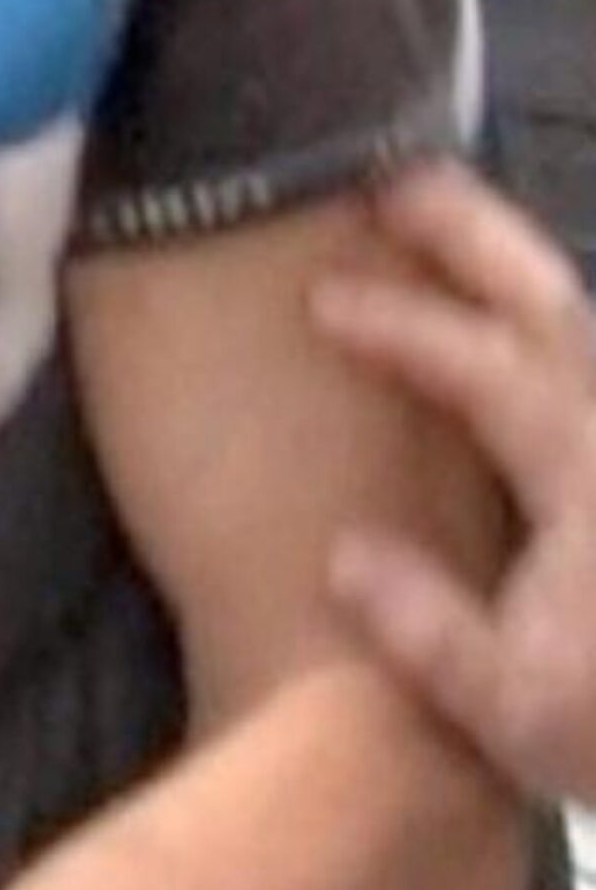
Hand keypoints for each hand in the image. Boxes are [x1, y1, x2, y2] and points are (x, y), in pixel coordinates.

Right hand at [312, 159, 595, 802]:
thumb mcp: (524, 713)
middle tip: (384, 175)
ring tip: (423, 215)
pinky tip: (489, 310)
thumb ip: (430, 633)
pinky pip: (577, 348)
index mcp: (580, 471)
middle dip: (465, 227)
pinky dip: (532, 309)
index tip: (320, 301)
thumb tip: (343, 553)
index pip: (480, 366)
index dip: (398, 325)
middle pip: (546, 296)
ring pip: (572, 312)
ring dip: (499, 254)